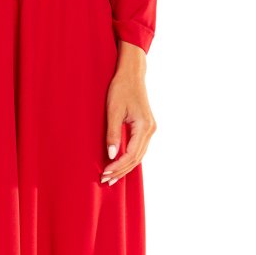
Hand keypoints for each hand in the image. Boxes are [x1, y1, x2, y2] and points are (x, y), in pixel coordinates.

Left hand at [100, 42, 156, 184]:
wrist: (131, 74)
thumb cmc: (121, 88)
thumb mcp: (113, 110)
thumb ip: (113, 133)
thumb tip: (111, 155)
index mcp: (144, 126)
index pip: (132, 154)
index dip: (118, 166)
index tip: (105, 173)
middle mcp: (151, 130)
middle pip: (137, 158)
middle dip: (121, 171)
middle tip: (105, 180)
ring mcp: (150, 129)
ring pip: (139, 155)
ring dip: (125, 167)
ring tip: (111, 177)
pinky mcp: (146, 127)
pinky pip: (139, 148)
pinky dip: (129, 158)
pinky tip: (119, 164)